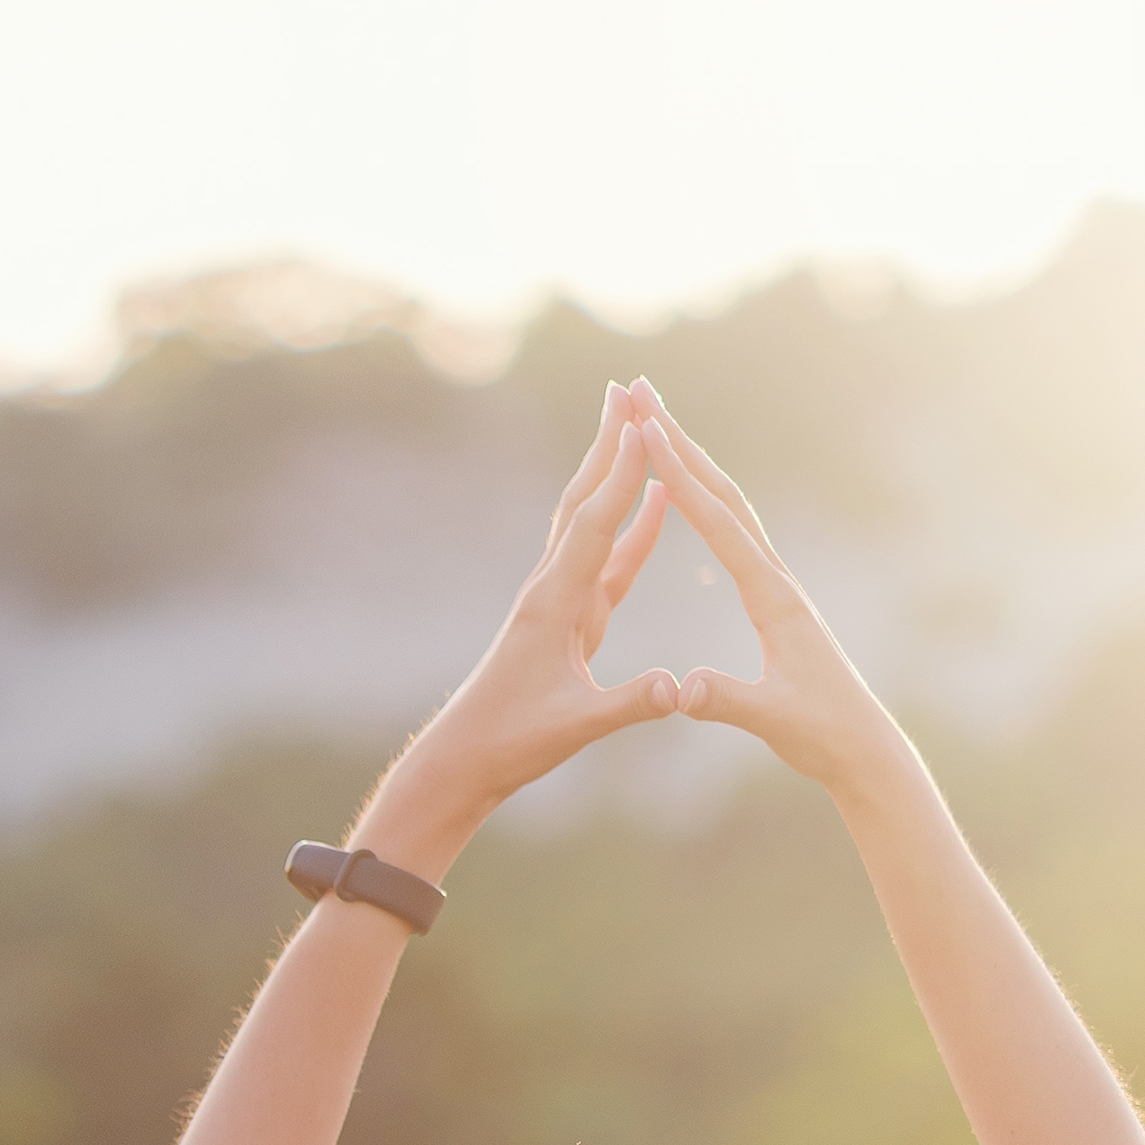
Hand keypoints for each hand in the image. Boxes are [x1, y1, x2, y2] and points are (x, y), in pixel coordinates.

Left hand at [350, 382, 695, 876]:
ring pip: (592, 519)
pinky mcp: (570, 615)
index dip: (622, 477)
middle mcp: (553, 589)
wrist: (467, 758)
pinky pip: (607, 557)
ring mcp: (561, 598)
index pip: (594, 526)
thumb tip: (677, 688)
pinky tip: (655, 500)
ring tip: (638, 421)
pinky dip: (633, 524)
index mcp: (555, 606)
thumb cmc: (513, 743)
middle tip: (630, 387)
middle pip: (586, 501)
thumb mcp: (575, 727)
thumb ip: (629, 704)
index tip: (643, 425)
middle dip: (609, 444)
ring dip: (616, 469)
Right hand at [624, 397, 917, 806]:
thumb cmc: (820, 733)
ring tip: (655, 423)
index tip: (649, 432)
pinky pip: (730, 534)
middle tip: (642, 394)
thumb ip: (725, 699)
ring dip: (691, 462)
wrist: (862, 746)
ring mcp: (775, 585)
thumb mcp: (771, 718)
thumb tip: (682, 687)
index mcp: (772, 597)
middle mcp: (776, 578)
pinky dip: (702, 500)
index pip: (719, 524)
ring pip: (728, 506)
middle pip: (724, 494)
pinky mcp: (772, 599)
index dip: (682, 477)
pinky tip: (685, 490)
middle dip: (682, 442)